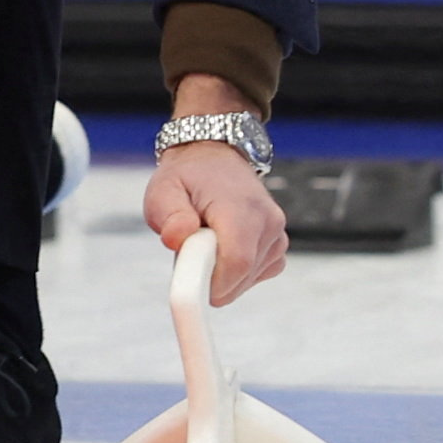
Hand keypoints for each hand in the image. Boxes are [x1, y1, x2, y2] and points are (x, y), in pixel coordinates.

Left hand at [141, 133, 289, 304]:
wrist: (215, 159)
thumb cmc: (189, 177)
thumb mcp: (164, 190)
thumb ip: (169, 216)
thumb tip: (178, 237)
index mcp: (240, 206)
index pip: (236, 262)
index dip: (212, 283)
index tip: (189, 283)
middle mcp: (267, 220)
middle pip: (241, 275)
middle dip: (210, 278)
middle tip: (190, 254)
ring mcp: (277, 233)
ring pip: (248, 279)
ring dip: (221, 274)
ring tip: (206, 244)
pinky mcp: (278, 245)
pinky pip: (257, 274)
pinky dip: (236, 273)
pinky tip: (222, 251)